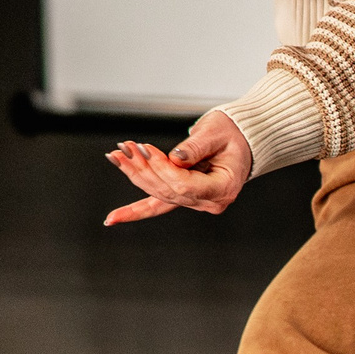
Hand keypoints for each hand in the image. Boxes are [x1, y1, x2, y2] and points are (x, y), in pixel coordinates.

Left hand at [103, 111, 253, 224]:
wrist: (242, 141)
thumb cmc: (234, 136)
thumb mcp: (217, 135)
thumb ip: (196, 147)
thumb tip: (174, 158)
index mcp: (223, 189)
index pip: (185, 185)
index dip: (162, 168)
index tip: (145, 149)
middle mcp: (208, 201)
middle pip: (168, 191)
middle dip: (143, 169)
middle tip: (125, 148)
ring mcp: (195, 202)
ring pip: (159, 194)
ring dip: (135, 176)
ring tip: (117, 156)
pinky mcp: (183, 197)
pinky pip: (157, 206)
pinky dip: (135, 211)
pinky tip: (113, 218)